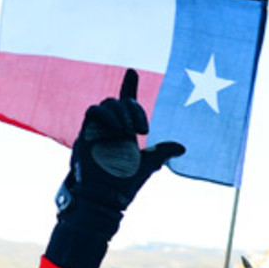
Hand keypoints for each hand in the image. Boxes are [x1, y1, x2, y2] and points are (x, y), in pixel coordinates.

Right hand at [57, 69, 184, 218]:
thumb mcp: (149, 163)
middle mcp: (111, 126)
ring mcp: (98, 129)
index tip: (131, 72)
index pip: (127, 102)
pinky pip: (93, 112)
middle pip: (120, 101)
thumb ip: (163, 151)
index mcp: (125, 130)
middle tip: (142, 130)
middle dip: (133, 109)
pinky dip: (106, 115)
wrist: (108, 195)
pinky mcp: (86, 133)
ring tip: (129, 133)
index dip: (129, 86)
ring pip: (107, 103)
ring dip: (120, 113)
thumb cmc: (126, 182)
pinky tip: (117, 129)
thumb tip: (182, 147)